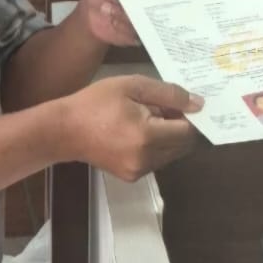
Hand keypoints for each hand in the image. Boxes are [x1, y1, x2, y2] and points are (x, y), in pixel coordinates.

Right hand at [58, 75, 202, 181]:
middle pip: (183, 146)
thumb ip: (169, 94)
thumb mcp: (133, 86)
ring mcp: (138, 171)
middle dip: (181, 126)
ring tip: (149, 116)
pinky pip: (158, 160)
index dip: (190, 116)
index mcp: (147, 137)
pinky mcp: (131, 176)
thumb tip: (198, 103)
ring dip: (170, 136)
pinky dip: (158, 145)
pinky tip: (140, 129)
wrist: (64, 130)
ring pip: (172, 154)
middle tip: (166, 106)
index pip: (188, 132)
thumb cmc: (97, 102)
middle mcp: (146, 160)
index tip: (183, 102)